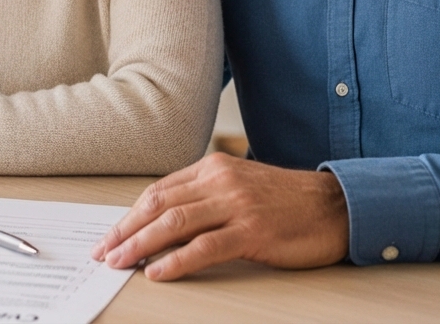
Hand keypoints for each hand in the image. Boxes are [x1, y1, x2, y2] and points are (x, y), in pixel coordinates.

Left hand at [90, 153, 348, 280]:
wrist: (336, 206)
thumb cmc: (288, 202)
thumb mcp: (241, 187)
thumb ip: (206, 196)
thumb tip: (164, 220)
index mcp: (213, 168)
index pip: (159, 191)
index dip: (130, 215)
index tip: (110, 236)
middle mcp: (220, 180)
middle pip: (159, 204)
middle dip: (125, 230)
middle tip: (104, 252)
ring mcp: (236, 204)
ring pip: (175, 223)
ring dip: (141, 244)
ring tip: (120, 262)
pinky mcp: (253, 231)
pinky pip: (204, 247)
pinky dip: (176, 261)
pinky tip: (157, 272)